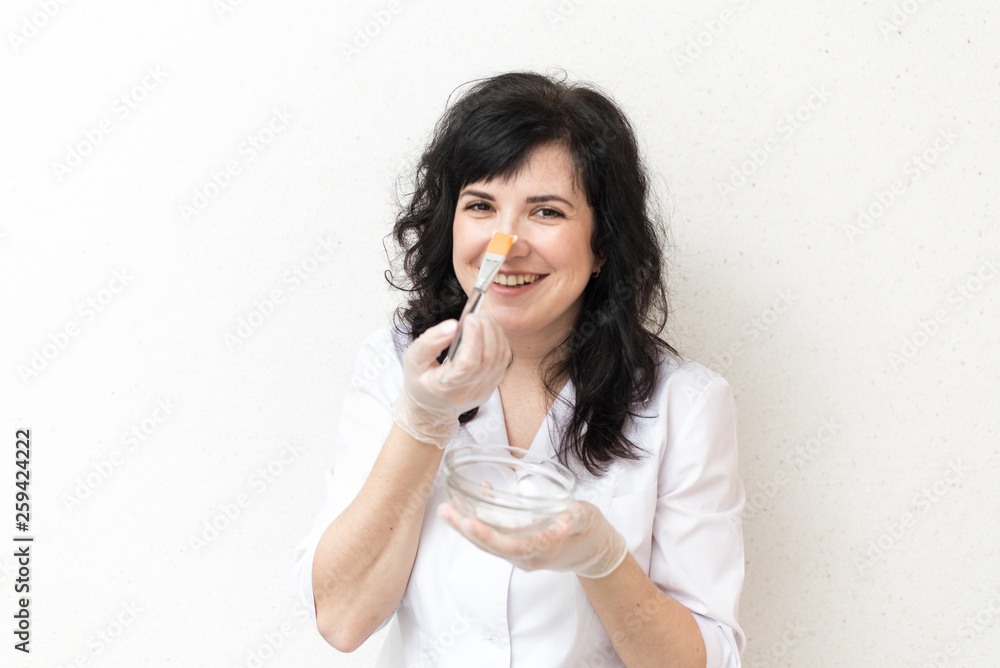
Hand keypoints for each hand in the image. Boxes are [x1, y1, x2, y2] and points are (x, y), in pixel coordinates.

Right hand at [394, 313, 509, 447]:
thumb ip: (430, 342)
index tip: (469, 317)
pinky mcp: (492, 387)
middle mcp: (469, 392)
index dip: (474, 337)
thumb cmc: (420, 382)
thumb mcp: (413, 360)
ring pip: (501, 358)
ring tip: (484, 317)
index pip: (469, 362)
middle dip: (487, 329)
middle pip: (489, 357)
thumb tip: (453, 325)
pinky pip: (503, 361)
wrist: (431, 409)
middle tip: (478, 312)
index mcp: (446, 388)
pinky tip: (490, 330)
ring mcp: (484, 391)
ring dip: (496, 332)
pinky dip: (500, 341)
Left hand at [438, 500, 627, 577]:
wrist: (595, 552)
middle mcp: (526, 557)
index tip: (470, 523)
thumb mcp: (588, 521)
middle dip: (466, 528)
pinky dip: (483, 519)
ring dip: (466, 526)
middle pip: (490, 545)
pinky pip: (495, 536)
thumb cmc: (591, 533)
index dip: (488, 535)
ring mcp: (520, 554)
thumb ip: (577, 519)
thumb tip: (565, 518)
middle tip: (445, 510)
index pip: (509, 545)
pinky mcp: (518, 547)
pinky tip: (479, 495)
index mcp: (541, 551)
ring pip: (488, 542)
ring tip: (447, 508)